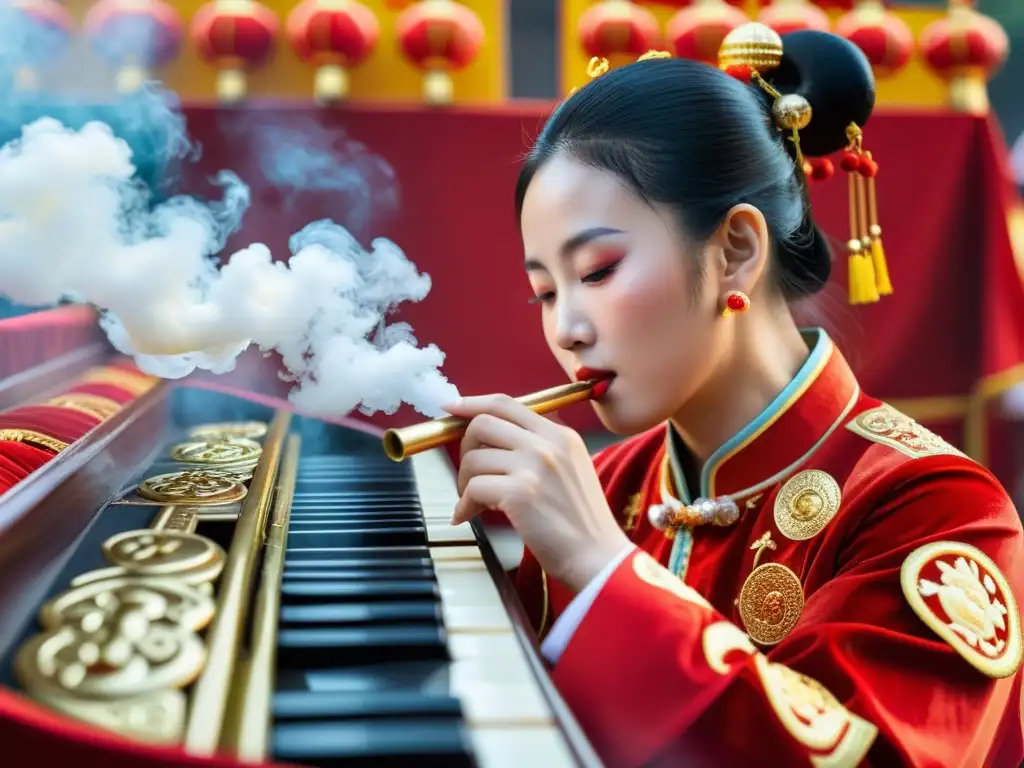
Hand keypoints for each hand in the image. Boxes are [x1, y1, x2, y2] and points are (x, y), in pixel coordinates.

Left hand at [446, 394, 632, 592]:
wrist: (598, 557)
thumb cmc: (582, 521)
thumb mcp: (572, 468)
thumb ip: (541, 447)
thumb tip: (493, 439)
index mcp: (561, 434)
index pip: (506, 403)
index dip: (472, 404)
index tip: (452, 408)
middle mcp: (548, 444)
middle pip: (483, 423)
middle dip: (465, 447)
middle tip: (469, 472)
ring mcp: (534, 467)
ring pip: (474, 459)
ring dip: (464, 483)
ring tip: (475, 502)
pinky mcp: (520, 494)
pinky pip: (473, 489)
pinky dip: (464, 505)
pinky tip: (468, 516)